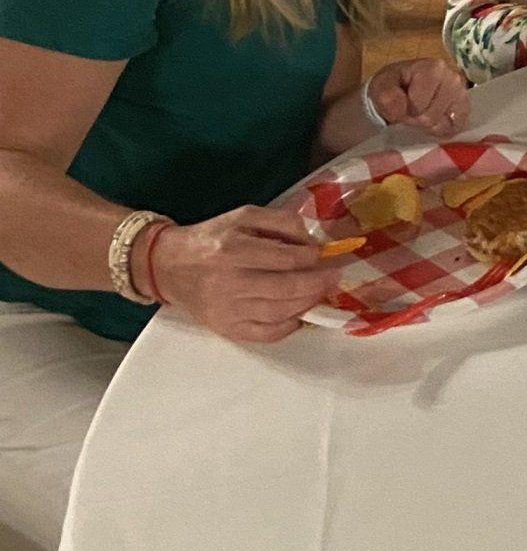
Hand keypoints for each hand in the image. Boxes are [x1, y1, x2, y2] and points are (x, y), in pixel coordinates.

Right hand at [147, 207, 337, 345]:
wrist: (169, 267)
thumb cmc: (211, 238)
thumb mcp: (244, 216)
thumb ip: (281, 222)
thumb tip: (312, 242)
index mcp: (232, 249)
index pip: (282, 258)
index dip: (310, 258)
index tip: (323, 255)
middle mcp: (228, 282)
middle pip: (285, 288)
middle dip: (317, 283)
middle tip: (333, 277)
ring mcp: (227, 310)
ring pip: (280, 313)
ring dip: (308, 303)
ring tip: (321, 292)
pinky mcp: (226, 329)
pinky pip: (267, 334)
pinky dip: (290, 326)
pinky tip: (300, 313)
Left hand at [369, 56, 469, 137]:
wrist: (402, 87)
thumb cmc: (393, 86)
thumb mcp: (381, 87)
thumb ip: (387, 97)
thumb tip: (403, 108)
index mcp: (433, 68)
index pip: (419, 105)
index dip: (407, 110)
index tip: (402, 105)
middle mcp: (453, 78)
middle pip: (432, 116)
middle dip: (418, 118)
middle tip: (411, 111)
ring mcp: (462, 93)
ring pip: (443, 124)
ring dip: (429, 124)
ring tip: (422, 113)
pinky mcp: (465, 107)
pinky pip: (455, 128)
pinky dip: (442, 128)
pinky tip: (434, 120)